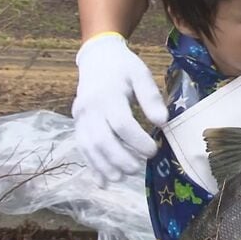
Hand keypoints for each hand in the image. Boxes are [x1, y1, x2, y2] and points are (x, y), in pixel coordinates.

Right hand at [72, 32, 168, 187]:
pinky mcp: (77, 124)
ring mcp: (80, 118)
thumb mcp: (140, 73)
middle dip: (121, 159)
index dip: (138, 141)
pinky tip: (103, 182)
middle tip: (139, 167)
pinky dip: (92, 167)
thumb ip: (150, 97)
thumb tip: (162, 122)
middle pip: (102, 140)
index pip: (121, 124)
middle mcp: (90, 109)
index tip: (153, 150)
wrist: (96, 57)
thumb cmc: (122, 66)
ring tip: (123, 176)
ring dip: (105, 166)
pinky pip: (82, 148)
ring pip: (89, 148)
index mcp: (108, 95)